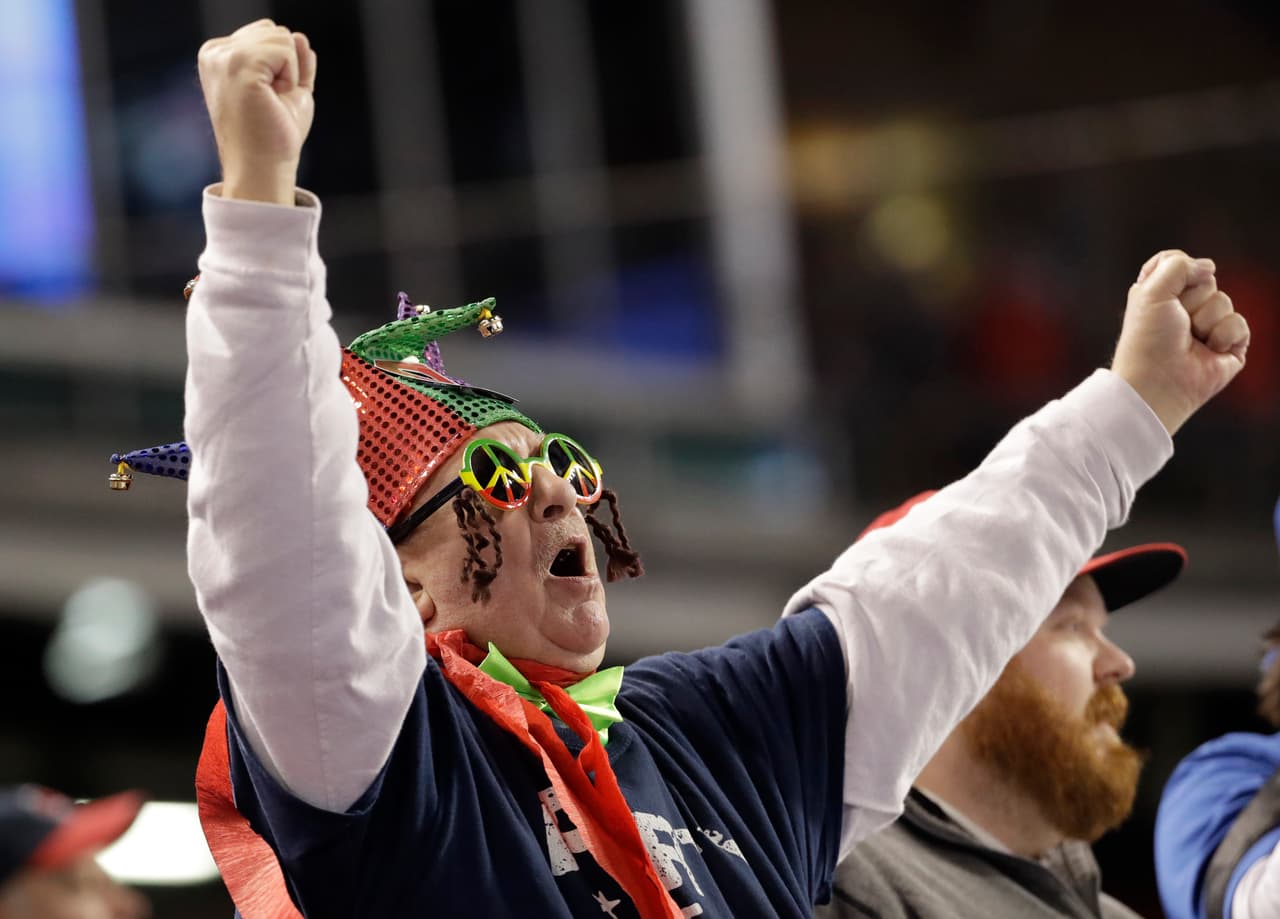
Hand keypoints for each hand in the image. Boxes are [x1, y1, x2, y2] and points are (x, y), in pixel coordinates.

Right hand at [197, 20, 315, 204]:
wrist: (264, 166)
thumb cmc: (274, 135)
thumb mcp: (290, 90)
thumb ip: (295, 61)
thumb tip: (300, 38)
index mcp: (220, 55)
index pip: (267, 33)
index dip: (283, 67)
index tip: (268, 98)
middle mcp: (215, 52)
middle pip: (275, 31)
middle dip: (287, 68)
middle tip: (271, 102)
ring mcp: (224, 56)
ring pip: (282, 37)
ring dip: (289, 74)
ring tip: (271, 101)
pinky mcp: (238, 64)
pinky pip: (285, 49)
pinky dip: (290, 77)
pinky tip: (273, 99)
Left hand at [1110, 250, 1249, 434]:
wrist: (1158, 381)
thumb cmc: (1147, 340)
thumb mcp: (1150, 291)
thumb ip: (1177, 265)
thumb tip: (1209, 266)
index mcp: (1159, 294)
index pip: (1175, 261)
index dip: (1176, 269)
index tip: (1162, 289)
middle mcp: (1182, 308)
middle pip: (1205, 278)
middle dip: (1192, 298)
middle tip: (1176, 322)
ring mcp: (1207, 327)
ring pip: (1223, 300)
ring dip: (1206, 319)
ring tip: (1190, 340)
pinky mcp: (1229, 346)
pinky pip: (1239, 323)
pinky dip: (1223, 335)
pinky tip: (1209, 351)